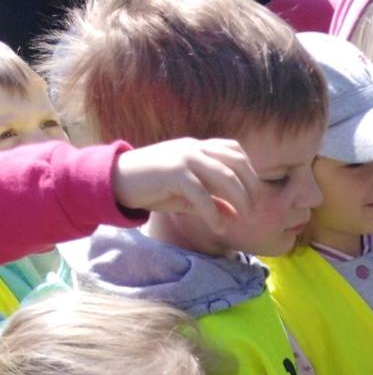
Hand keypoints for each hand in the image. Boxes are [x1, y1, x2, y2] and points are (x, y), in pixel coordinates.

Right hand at [112, 138, 260, 235]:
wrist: (115, 181)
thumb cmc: (153, 187)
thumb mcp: (187, 195)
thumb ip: (212, 201)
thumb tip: (236, 216)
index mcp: (198, 147)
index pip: (235, 151)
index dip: (250, 172)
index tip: (254, 195)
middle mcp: (194, 148)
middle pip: (237, 162)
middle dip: (251, 187)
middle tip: (254, 210)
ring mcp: (184, 158)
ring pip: (225, 175)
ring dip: (239, 199)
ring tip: (243, 218)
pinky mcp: (173, 173)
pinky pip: (202, 194)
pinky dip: (214, 213)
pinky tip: (218, 227)